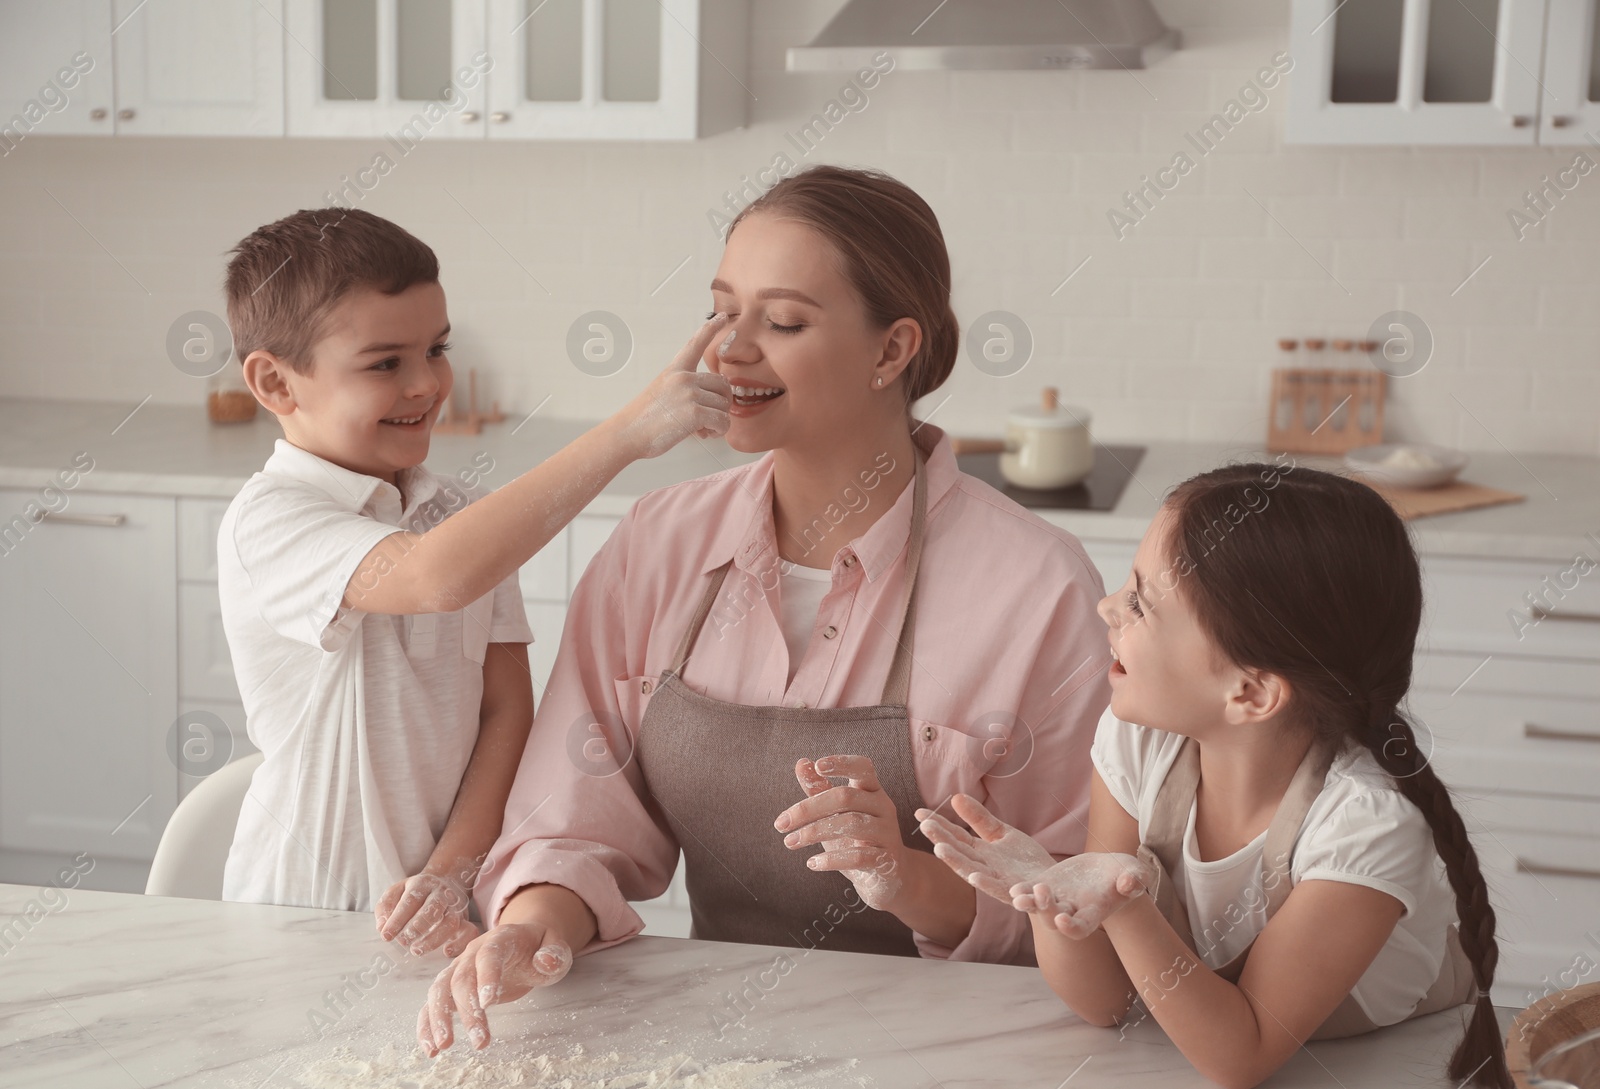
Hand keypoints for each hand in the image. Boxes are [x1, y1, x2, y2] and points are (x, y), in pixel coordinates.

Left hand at [375, 870, 478, 957]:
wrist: (445, 881)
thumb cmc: (414, 893)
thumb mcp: (395, 892)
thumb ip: (385, 908)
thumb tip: (382, 927)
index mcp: (422, 884)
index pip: (411, 900)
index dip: (397, 919)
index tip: (386, 935)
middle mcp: (441, 894)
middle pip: (433, 908)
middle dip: (416, 927)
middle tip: (402, 941)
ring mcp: (455, 907)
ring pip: (451, 922)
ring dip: (434, 939)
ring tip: (416, 950)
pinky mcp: (465, 920)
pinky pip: (470, 931)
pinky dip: (461, 943)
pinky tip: (447, 951)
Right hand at [417, 920, 572, 1054]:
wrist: (524, 942)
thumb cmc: (541, 947)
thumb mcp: (556, 946)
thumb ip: (555, 954)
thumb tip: (545, 961)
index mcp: (500, 938)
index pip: (489, 954)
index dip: (487, 976)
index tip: (488, 1002)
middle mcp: (473, 951)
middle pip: (462, 978)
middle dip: (467, 1010)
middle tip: (479, 1040)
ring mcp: (459, 967)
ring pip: (440, 990)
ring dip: (439, 1018)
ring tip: (444, 1046)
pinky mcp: (452, 986)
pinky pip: (433, 1003)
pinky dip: (427, 1024)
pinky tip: (431, 1049)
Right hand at [614, 313, 732, 457]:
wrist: (626, 434)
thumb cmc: (645, 419)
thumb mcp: (663, 392)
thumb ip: (687, 389)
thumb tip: (717, 400)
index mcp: (675, 370)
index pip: (696, 344)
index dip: (711, 328)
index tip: (724, 316)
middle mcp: (684, 377)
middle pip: (723, 385)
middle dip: (720, 404)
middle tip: (704, 419)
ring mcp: (689, 394)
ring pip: (725, 407)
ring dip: (717, 422)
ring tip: (699, 429)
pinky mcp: (694, 413)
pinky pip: (723, 422)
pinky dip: (717, 432)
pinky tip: (702, 434)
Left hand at [777, 756, 906, 908]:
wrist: (887, 877)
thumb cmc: (857, 839)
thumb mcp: (836, 813)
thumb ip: (819, 788)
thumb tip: (801, 763)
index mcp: (872, 790)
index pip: (863, 768)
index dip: (842, 763)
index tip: (818, 765)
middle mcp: (883, 807)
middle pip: (846, 797)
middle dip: (808, 809)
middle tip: (781, 824)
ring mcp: (887, 833)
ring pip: (851, 824)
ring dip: (814, 832)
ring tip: (790, 842)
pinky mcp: (887, 859)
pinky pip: (858, 856)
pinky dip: (832, 860)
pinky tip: (812, 863)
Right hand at [915, 793, 1056, 902]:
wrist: (1054, 887)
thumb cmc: (1025, 861)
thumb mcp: (1001, 834)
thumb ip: (979, 819)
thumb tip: (955, 797)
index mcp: (979, 853)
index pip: (954, 837)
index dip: (937, 826)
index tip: (918, 813)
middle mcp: (985, 869)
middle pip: (960, 854)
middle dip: (943, 842)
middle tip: (926, 827)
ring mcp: (1000, 883)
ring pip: (974, 873)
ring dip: (957, 863)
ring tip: (941, 850)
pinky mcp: (1018, 894)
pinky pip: (1002, 891)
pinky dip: (989, 885)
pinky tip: (976, 876)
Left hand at [1012, 853, 1154, 938]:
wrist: (1108, 871)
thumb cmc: (1126, 874)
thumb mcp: (1136, 873)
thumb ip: (1135, 880)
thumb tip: (1128, 884)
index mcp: (1094, 911)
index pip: (1082, 927)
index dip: (1072, 927)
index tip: (1062, 922)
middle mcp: (1073, 910)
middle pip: (1055, 919)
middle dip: (1046, 909)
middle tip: (1042, 892)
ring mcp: (1057, 899)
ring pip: (1038, 908)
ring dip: (1028, 903)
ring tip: (1017, 896)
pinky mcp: (1046, 885)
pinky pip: (1030, 892)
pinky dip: (1021, 891)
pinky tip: (1013, 889)